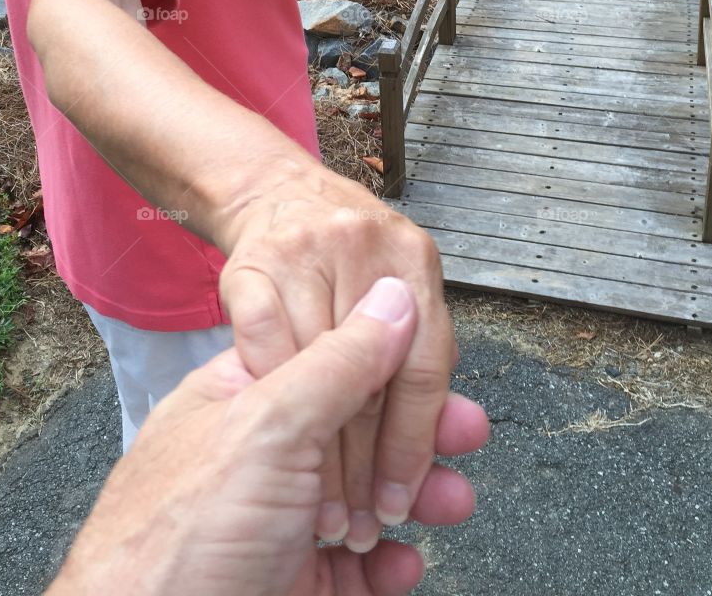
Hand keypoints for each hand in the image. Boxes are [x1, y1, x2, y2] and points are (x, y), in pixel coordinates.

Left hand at [46, 278, 487, 595]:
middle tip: (466, 436)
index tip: (443, 372)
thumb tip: (393, 297)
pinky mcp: (292, 585)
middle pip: (356, 432)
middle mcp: (260, 460)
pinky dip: (390, 567)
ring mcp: (276, 526)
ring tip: (450, 503)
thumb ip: (338, 362)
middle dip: (417, 436)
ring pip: (366, 502)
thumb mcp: (268, 427)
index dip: (389, 364)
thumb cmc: (179, 536)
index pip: (329, 363)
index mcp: (242, 401)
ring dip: (415, 500)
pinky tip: (404, 564)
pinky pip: (358, 571)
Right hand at [216, 166, 456, 551]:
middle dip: (366, 463)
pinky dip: (269, 399)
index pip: (424, 367)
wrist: (273, 191)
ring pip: (314, 374)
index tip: (403, 499)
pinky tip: (276, 440)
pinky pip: (261, 347)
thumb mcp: (397, 293)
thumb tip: (462, 431)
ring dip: (316, 453)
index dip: (414, 444)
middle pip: (369, 378)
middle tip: (363, 519)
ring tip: (322, 506)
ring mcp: (304, 253)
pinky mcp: (249, 267)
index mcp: (414, 258)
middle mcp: (365, 246)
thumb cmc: (342, 257)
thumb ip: (420, 361)